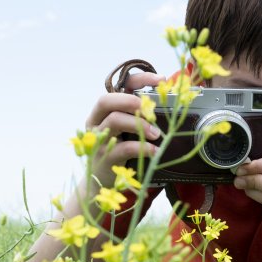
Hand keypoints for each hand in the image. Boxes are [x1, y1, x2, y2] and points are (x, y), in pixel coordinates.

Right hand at [85, 72, 163, 186]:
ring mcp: (98, 139)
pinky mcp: (105, 158)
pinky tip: (154, 150)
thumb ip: (138, 117)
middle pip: (107, 100)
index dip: (140, 80)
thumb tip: (166, 106)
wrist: (100, 182)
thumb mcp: (125, 130)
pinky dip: (143, 147)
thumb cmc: (118, 151)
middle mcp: (96, 121)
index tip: (161, 80)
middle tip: (151, 110)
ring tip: (157, 134)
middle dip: (131, 101)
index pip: (118, 86)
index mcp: (103, 111)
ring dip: (139, 125)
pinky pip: (124, 148)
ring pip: (114, 121)